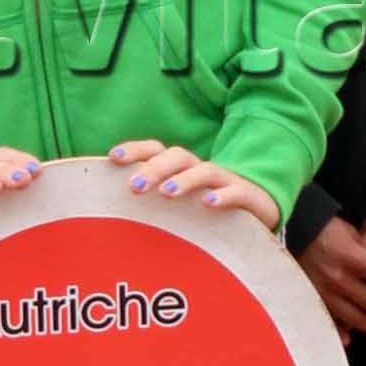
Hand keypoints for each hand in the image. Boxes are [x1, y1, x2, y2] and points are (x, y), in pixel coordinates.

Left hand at [109, 140, 279, 227]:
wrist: (258, 212)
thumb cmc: (205, 211)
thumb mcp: (177, 206)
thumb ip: (149, 207)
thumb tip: (107, 216)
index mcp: (180, 168)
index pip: (156, 150)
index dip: (136, 149)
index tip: (113, 158)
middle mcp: (200, 169)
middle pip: (177, 156)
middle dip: (154, 168)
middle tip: (134, 186)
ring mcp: (225, 181)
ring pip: (204, 171)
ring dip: (184, 180)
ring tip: (166, 193)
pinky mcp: (247, 197)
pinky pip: (236, 193)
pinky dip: (223, 196)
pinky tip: (209, 203)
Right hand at [298, 211, 365, 341]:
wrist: (294, 230)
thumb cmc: (329, 229)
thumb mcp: (354, 234)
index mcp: (354, 257)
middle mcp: (340, 277)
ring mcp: (325, 290)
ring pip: (354, 316)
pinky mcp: (313, 297)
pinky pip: (329, 319)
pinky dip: (340, 331)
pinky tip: (352, 338)